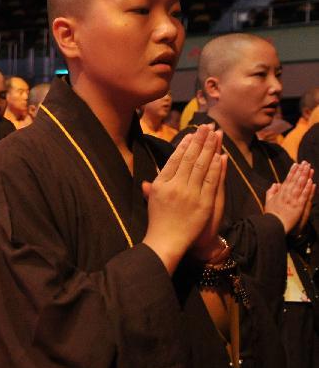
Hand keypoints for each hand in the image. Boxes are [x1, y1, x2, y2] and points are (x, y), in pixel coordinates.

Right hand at [142, 125, 224, 273]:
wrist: (167, 242)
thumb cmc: (158, 222)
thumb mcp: (151, 202)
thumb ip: (151, 189)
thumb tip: (147, 181)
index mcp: (161, 184)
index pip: (175, 159)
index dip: (185, 145)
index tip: (192, 133)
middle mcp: (175, 186)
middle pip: (190, 158)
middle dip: (200, 140)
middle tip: (207, 125)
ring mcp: (190, 194)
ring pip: (202, 166)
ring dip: (210, 148)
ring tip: (216, 134)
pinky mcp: (203, 203)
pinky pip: (212, 181)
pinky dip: (217, 167)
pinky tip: (220, 155)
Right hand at [265, 162, 313, 233]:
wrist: (273, 225)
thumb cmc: (271, 215)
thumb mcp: (267, 202)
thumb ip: (271, 192)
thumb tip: (275, 184)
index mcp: (280, 193)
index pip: (287, 180)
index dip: (292, 171)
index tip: (296, 164)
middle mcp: (287, 195)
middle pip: (295, 180)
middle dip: (300, 171)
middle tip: (305, 163)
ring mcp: (293, 200)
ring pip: (300, 186)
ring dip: (305, 176)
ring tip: (309, 168)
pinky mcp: (298, 206)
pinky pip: (304, 195)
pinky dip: (307, 188)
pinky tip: (311, 182)